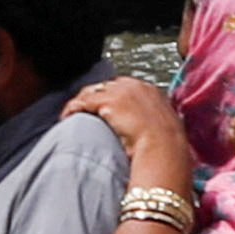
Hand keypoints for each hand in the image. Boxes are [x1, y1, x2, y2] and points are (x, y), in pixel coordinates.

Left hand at [68, 72, 194, 186]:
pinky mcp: (107, 101)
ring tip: (73, 114)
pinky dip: (73, 108)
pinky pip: (82, 102)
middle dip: (93, 97)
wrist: (164, 148)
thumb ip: (154, 123)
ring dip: (81, 103)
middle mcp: (135, 85)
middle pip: (105, 86)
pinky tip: (67, 117)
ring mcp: (120, 91)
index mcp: (150, 90)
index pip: (123, 86)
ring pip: (91, 91)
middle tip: (84, 111)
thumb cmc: (167, 146)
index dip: (110, 97)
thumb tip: (149, 131)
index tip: (102, 108)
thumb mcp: (165, 128)